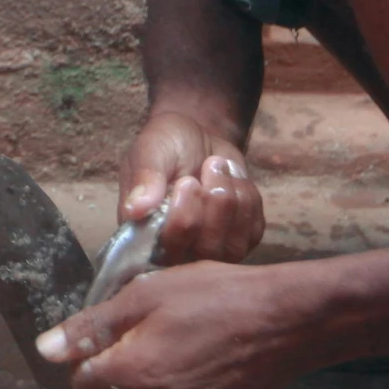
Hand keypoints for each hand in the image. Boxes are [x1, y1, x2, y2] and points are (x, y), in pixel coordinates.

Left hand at [33, 261, 298, 388]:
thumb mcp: (148, 295)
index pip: (83, 383)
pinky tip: (202, 375)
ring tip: (176, 357)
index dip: (89, 360)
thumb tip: (45, 350)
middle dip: (111, 384)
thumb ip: (92, 327)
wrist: (287, 322)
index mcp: (133, 373)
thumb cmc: (217, 296)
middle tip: (138, 349)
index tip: (109, 342)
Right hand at [119, 110, 264, 264]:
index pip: (168, 249)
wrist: (199, 135)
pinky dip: (247, 197)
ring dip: (233, 196)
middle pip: (206, 250)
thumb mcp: (151, 151)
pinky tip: (232, 180)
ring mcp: (210, 251)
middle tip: (210, 164)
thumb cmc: (168, 143)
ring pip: (233, 245)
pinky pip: (252, 230)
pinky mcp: (240, 241)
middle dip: (214, 202)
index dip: (184, 218)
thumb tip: (135, 210)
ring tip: (218, 168)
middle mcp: (175, 252)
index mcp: (144, 235)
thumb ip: (144, 179)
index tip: (188, 181)